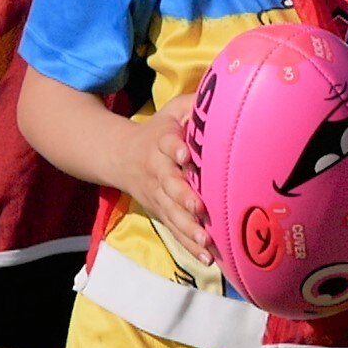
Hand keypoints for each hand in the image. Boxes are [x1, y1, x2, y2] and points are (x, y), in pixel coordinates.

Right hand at [124, 97, 212, 264]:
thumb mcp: (172, 110)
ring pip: (171, 213)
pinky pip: (175, 231)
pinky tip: (207, 257)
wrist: (118, 157)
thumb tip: (229, 90)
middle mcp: (158, 170)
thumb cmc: (159, 131)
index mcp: (161, 142)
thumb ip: (196, 105)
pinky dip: (189, 245)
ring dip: (188, 229)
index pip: (167, 143)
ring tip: (206, 241)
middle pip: (169, 184)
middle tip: (199, 207)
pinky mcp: (160, 212)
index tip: (185, 154)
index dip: (176, 148)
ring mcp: (157, 195)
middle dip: (183, 196)